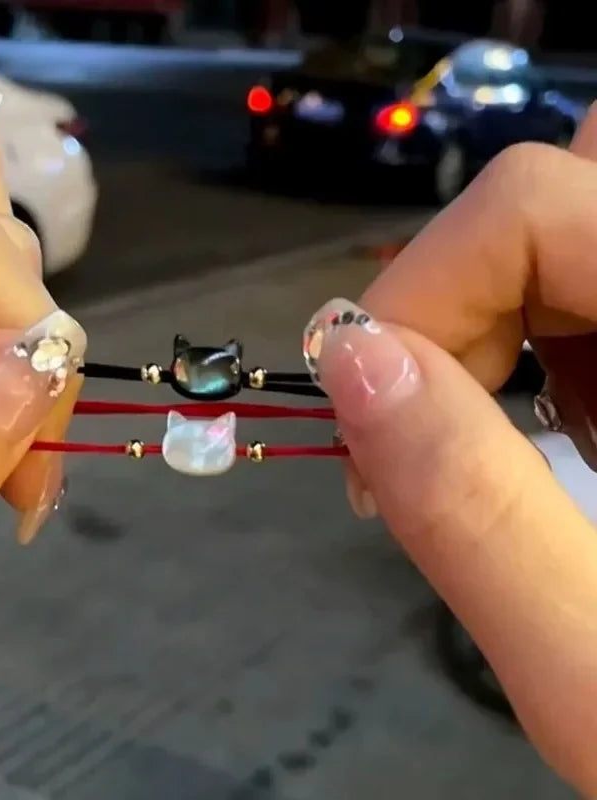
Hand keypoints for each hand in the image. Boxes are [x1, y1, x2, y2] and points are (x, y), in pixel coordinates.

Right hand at [305, 109, 596, 795]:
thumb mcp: (592, 670)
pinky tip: (548, 423)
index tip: (368, 414)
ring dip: (498, 310)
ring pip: (574, 216)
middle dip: (462, 290)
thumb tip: (348, 360)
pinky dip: (538, 332)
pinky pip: (589, 275)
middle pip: (567, 183)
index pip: (536, 204)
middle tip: (432, 409)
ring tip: (491, 431)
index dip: (421, 290)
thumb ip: (471, 511)